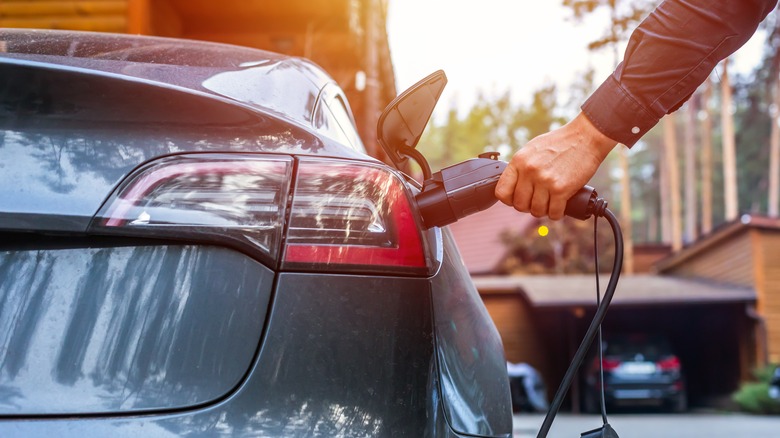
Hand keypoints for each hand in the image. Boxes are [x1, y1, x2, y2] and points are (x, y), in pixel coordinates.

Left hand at [494, 112, 616, 219]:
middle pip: (519, 205)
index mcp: (519, 161)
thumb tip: (513, 184)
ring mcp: (545, 181)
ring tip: (549, 203)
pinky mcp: (561, 189)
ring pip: (536, 211)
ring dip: (543, 211)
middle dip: (528, 207)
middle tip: (537, 201)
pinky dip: (557, 213)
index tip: (517, 199)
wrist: (585, 137)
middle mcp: (529, 171)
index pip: (501, 192)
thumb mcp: (532, 149)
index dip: (509, 200)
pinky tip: (560, 207)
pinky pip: (554, 213)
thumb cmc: (560, 142)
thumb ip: (521, 166)